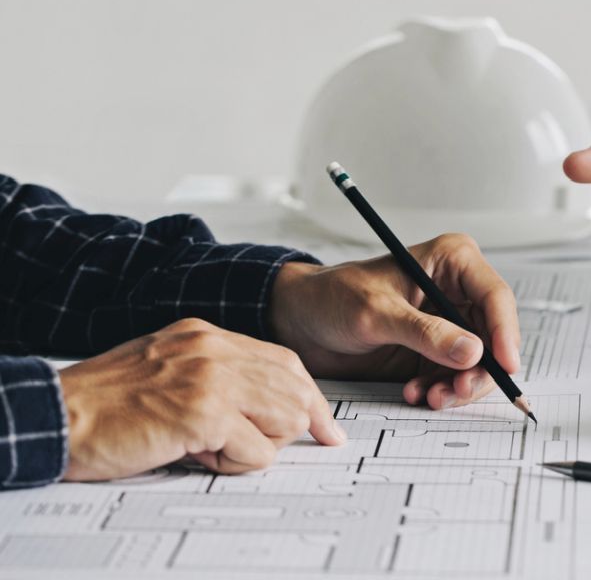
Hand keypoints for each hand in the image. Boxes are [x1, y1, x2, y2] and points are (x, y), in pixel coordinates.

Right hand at [58, 318, 343, 480]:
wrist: (55, 415)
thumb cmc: (101, 403)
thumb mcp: (164, 368)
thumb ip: (212, 375)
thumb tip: (259, 407)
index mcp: (205, 335)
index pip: (284, 361)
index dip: (310, 397)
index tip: (325, 426)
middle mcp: (213, 348)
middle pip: (295, 389)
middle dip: (284, 428)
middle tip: (246, 446)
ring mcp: (212, 378)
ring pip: (286, 419)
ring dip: (256, 446)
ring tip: (212, 447)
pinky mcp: (205, 413)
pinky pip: (258, 452)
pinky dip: (234, 466)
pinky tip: (197, 456)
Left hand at [268, 234, 519, 410]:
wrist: (300, 322)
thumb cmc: (332, 297)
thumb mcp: (376, 312)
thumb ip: (425, 333)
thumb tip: (472, 351)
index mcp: (451, 262)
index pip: (495, 297)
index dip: (505, 333)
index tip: (504, 366)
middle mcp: (456, 291)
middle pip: (493, 336)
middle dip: (479, 369)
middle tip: (457, 392)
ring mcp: (447, 324)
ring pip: (478, 362)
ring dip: (458, 386)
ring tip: (430, 397)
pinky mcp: (434, 351)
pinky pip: (454, 377)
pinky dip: (441, 391)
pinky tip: (415, 392)